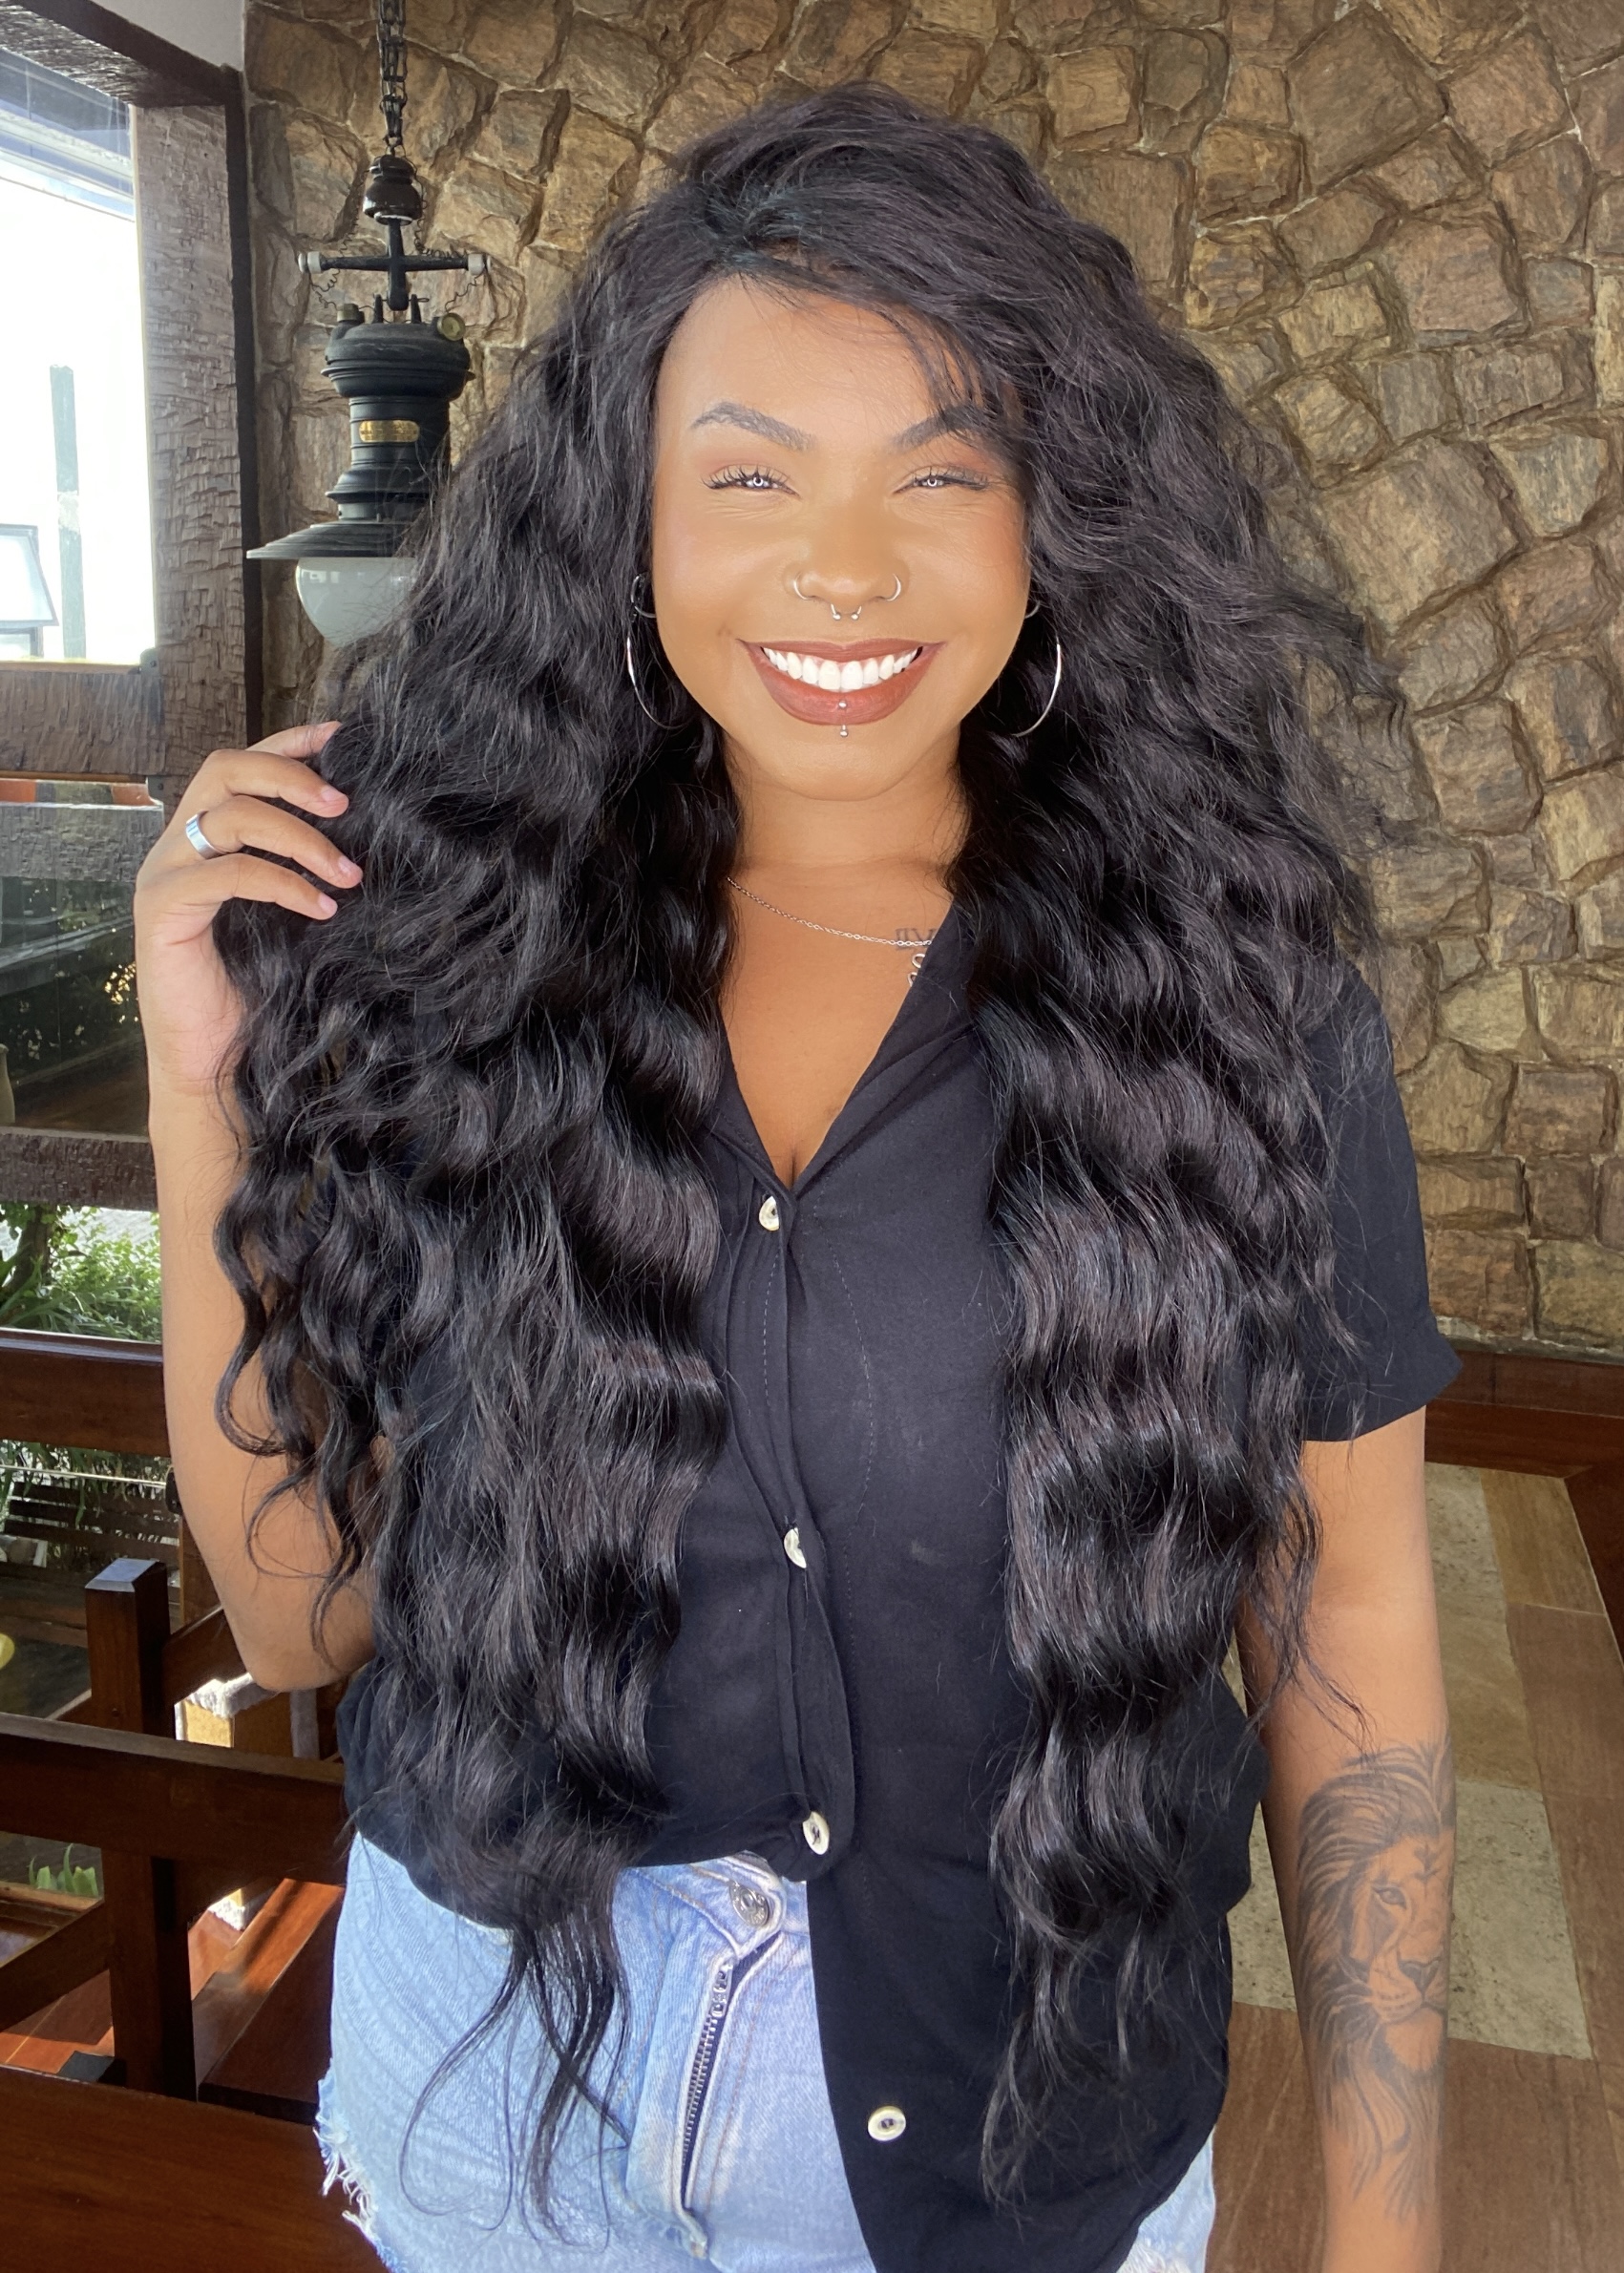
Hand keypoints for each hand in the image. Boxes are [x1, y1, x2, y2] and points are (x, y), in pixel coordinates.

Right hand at [134, 721, 360, 1101]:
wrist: (212, 1063)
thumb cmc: (254, 990)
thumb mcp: (289, 916)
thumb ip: (306, 869)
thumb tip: (371, 833)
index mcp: (202, 839)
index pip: (239, 765)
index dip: (289, 742)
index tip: (344, 737)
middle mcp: (175, 847)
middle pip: (224, 769)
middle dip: (290, 776)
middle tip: (346, 805)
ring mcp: (162, 876)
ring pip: (229, 817)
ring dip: (300, 838)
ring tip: (348, 873)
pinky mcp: (161, 911)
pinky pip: (227, 874)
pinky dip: (282, 884)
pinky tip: (321, 909)